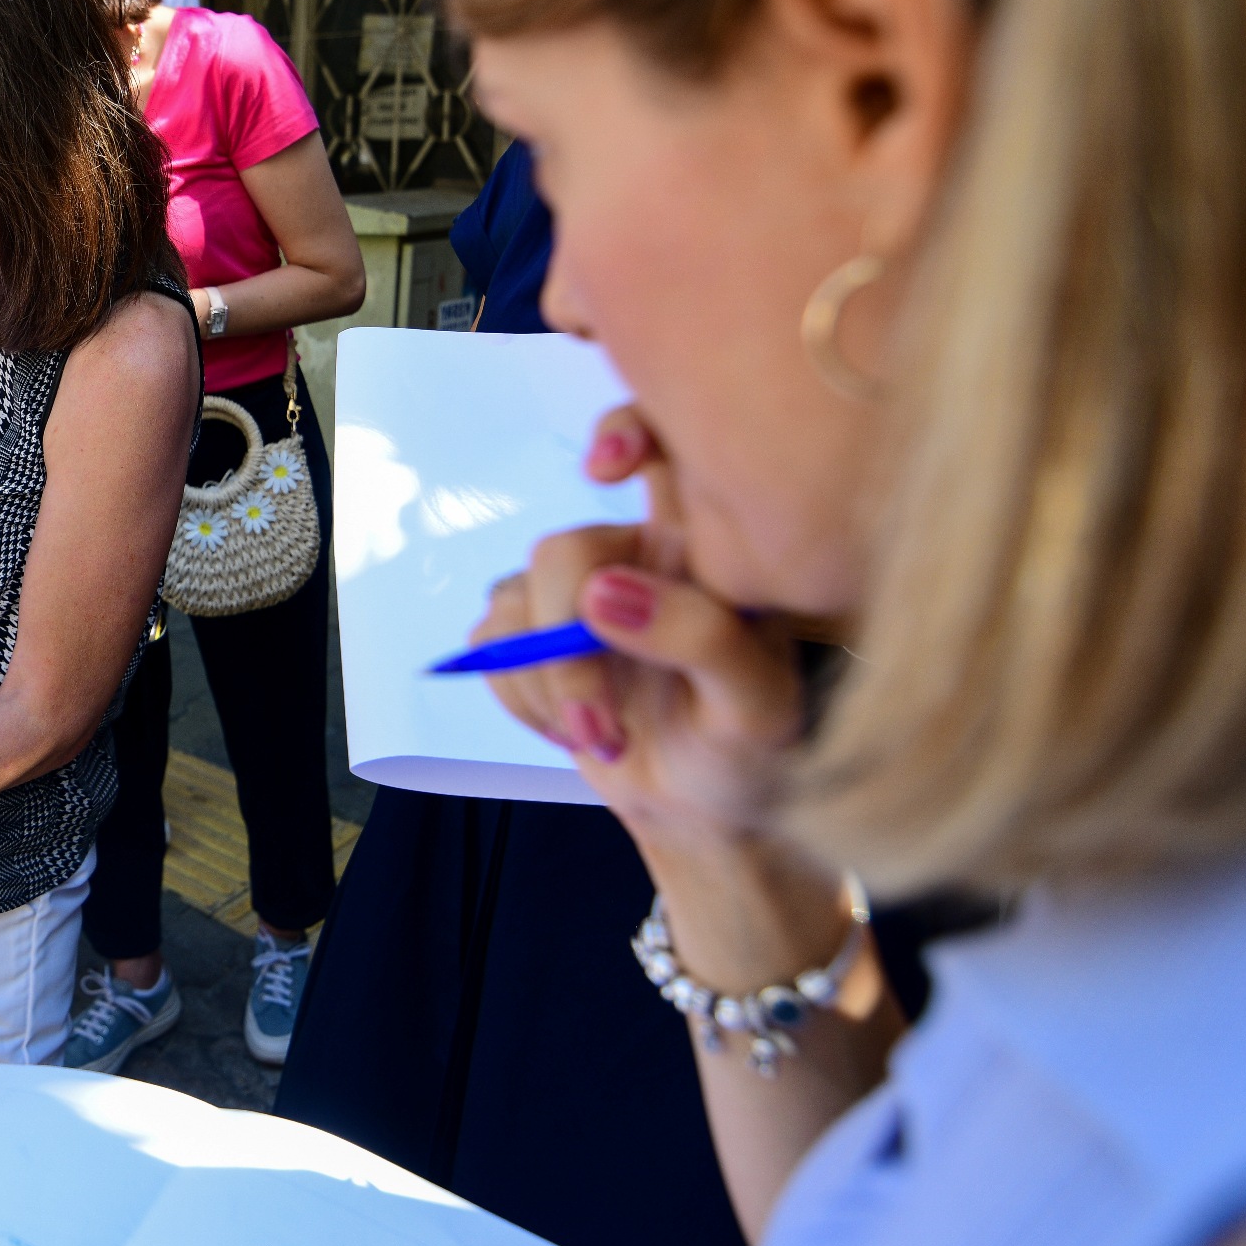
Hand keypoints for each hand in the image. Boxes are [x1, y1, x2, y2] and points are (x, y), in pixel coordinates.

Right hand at [478, 406, 806, 846]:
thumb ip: (699, 638)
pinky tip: (574, 729)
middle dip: (565, 649)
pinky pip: (490, 647)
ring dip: (547, 690)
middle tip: (601, 722)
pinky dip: (523, 701)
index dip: (625, 432)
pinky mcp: (532, 638)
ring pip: (515, 605)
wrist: (707, 813)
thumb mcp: (756, 704)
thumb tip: (604, 594)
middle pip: (562, 553)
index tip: (601, 470)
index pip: (664, 450)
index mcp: (703, 549)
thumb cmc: (752, 753)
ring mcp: (577, 598)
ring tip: (602, 737)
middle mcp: (636, 558)